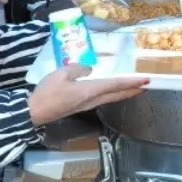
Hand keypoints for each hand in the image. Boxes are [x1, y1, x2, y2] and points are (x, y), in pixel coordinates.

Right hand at [27, 64, 147, 125]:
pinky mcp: (80, 106)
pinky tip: (111, 91)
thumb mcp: (62, 73)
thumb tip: (90, 69)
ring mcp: (86, 105)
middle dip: (132, 90)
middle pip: (116, 94)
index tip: (146, 80)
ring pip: (110, 98)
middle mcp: (92, 99)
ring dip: (123, 93)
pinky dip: (112, 94)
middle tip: (146, 85)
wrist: (35, 112)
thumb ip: (78, 69)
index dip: (131, 82)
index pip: (115, 84)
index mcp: (90, 90)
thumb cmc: (47, 92)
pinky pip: (102, 99)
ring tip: (133, 88)